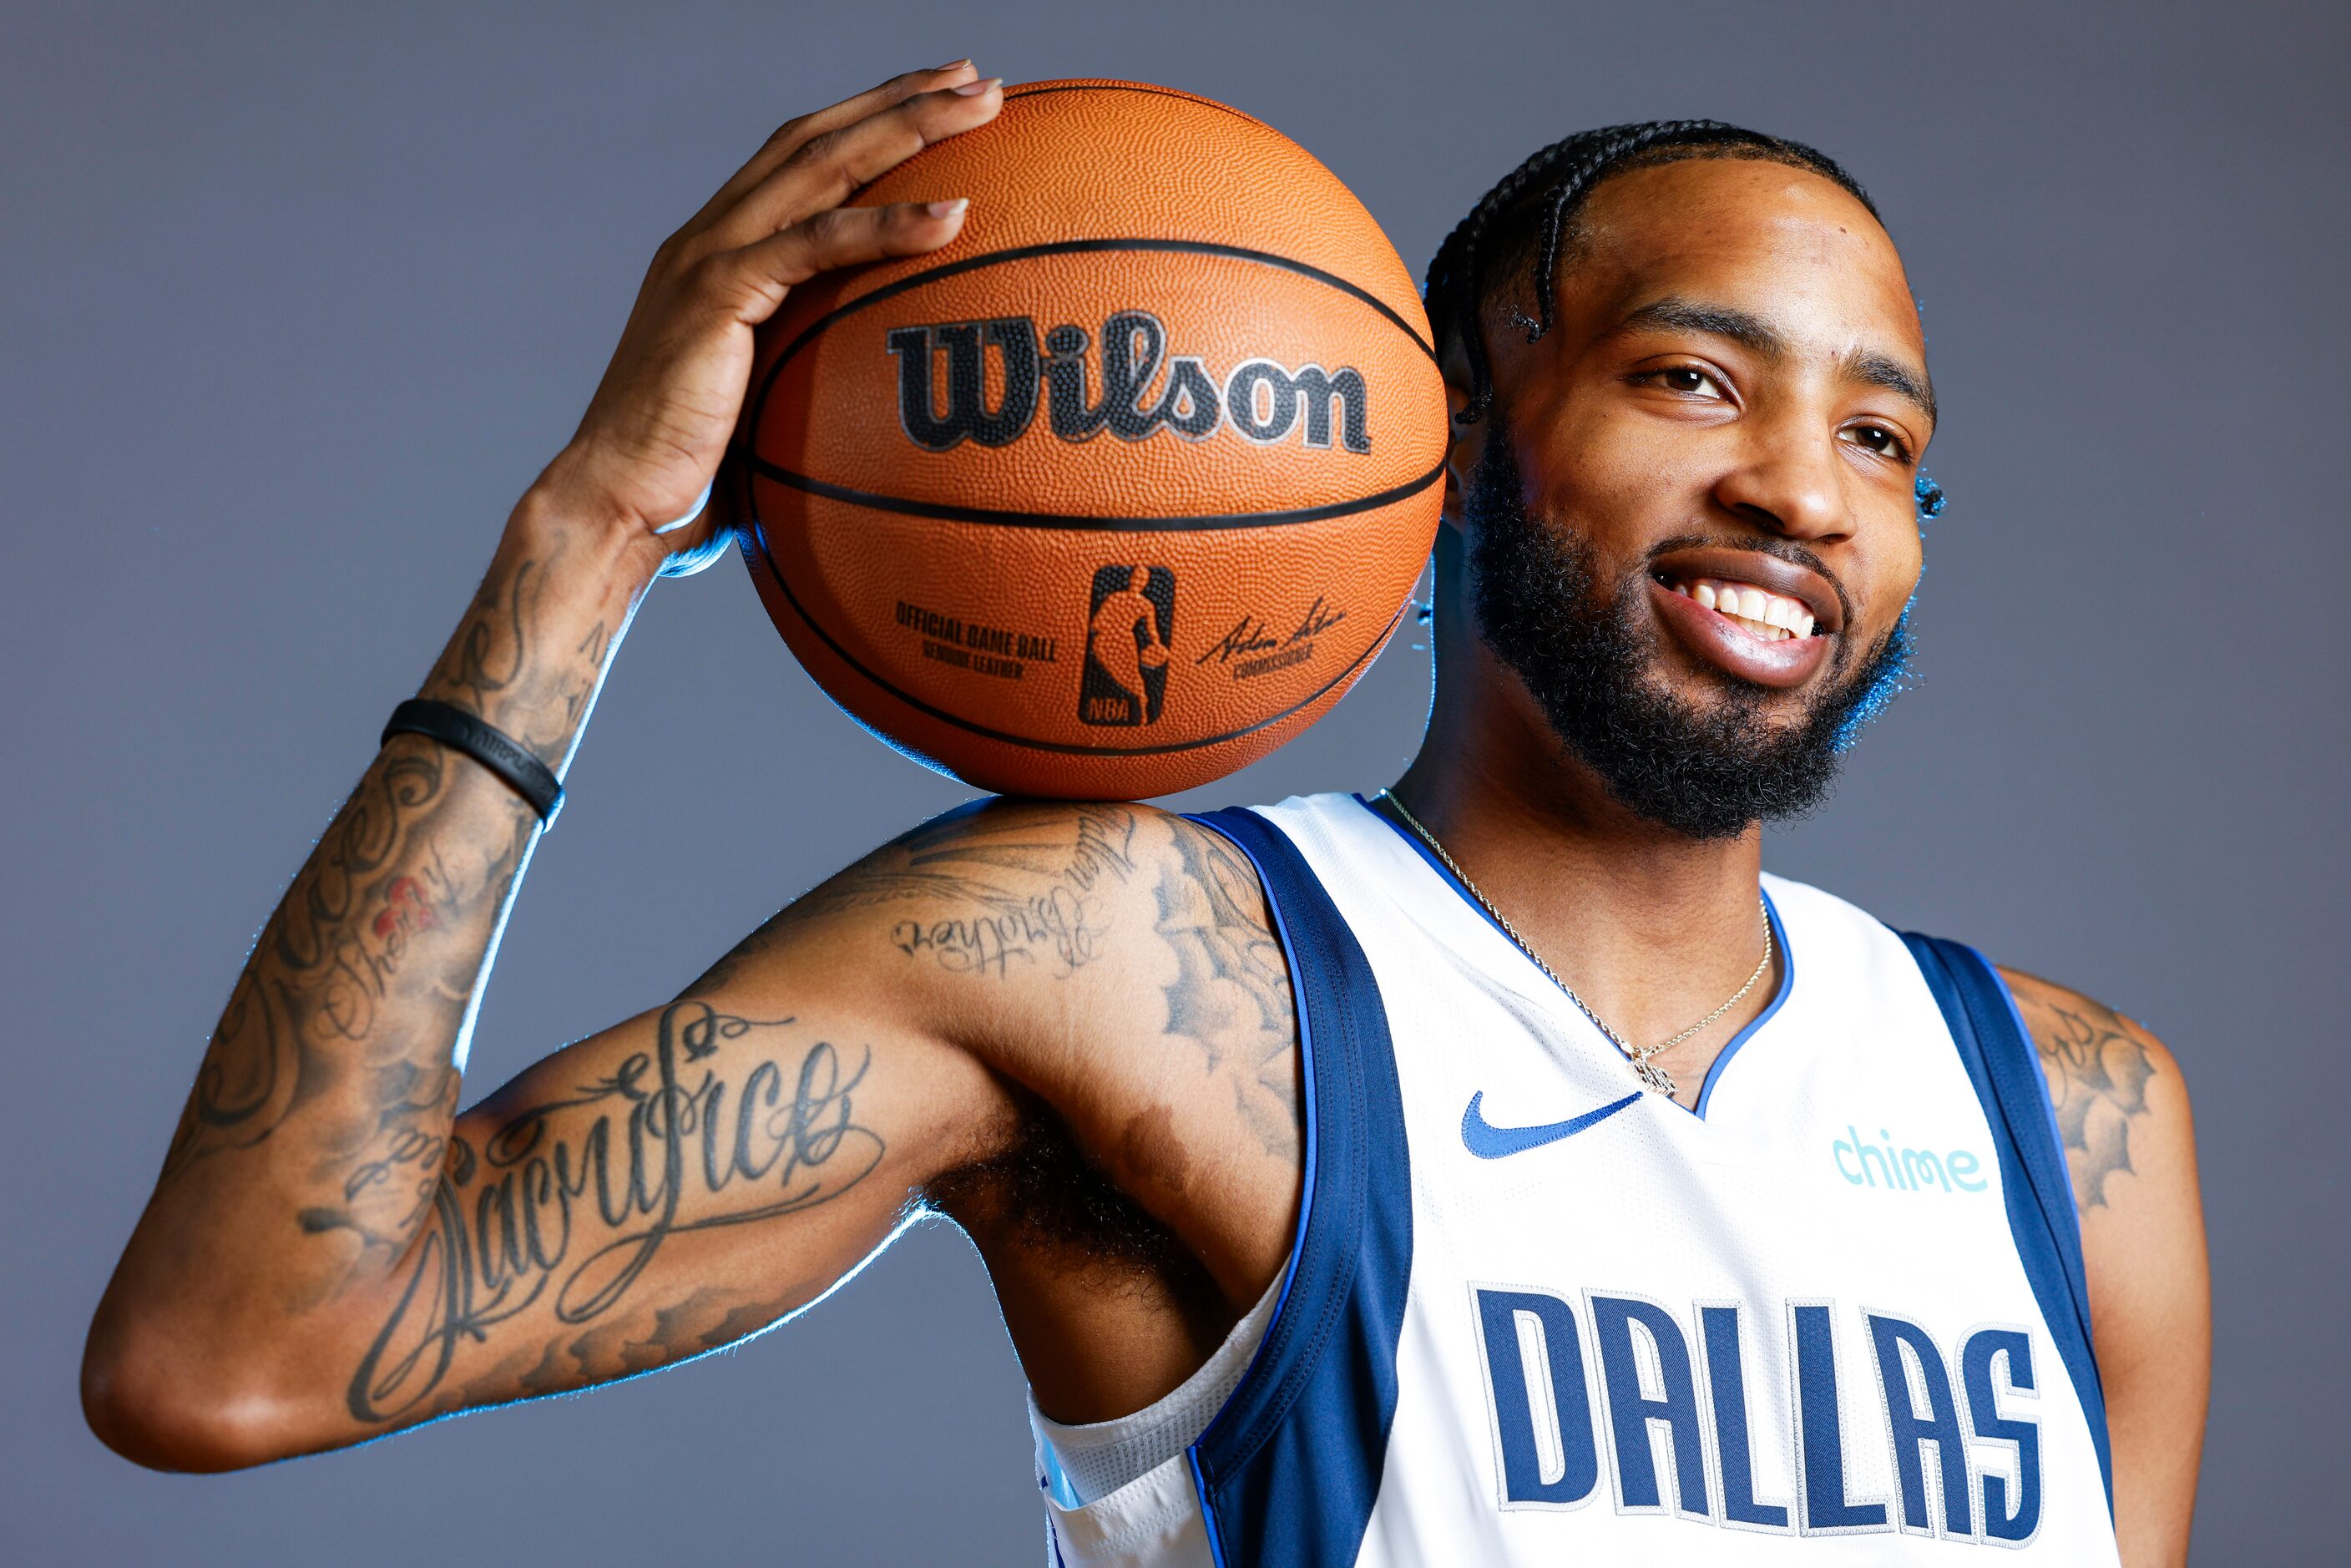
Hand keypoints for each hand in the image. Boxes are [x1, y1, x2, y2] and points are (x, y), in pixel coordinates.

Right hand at [532, 62, 1000, 576]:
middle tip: (978, 79)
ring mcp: (709, 257)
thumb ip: (805, 375)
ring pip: (822, 165)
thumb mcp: (761, 405)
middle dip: (901, 100)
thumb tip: (871, 404)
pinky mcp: (718, 294)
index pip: (800, 158)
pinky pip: (817, 243)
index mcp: (716, 251)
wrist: (615, 500)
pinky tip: (951, 212)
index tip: (937, 99)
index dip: (868, 119)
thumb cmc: (689, 475)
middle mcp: (709, 236)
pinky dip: (888, 224)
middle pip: (817, 138)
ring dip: (908, 128)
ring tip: (983, 107)